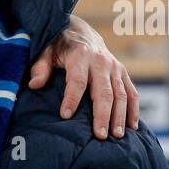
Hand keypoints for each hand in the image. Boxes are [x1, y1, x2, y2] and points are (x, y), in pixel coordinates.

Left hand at [27, 14, 138, 139]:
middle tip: (100, 135)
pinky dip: (134, 110)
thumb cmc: (59, 46)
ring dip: (120, 116)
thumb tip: (34, 85)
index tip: (66, 115)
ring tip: (117, 136)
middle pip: (104, 91)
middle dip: (102, 114)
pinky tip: (132, 127)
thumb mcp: (45, 52)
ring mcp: (115, 68)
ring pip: (121, 94)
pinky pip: (132, 92)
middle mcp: (101, 61)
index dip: (72, 98)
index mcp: (80, 56)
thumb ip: (40, 67)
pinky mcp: (123, 73)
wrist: (81, 32)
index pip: (77, 80)